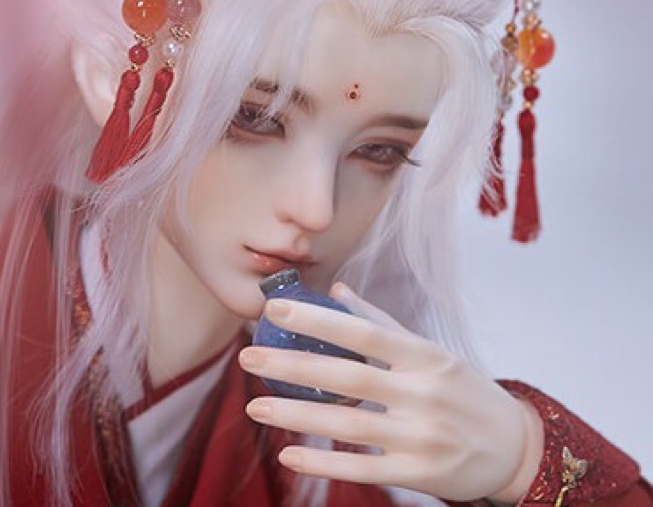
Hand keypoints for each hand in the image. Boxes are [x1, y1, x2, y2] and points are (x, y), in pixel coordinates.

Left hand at [239, 284, 543, 502]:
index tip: (276, 308)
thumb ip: (381, 321)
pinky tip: (290, 456)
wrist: (513, 447)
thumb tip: (337, 290)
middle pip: (349, 377)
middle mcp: (422, 393)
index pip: (364, 332)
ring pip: (349, 425)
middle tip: (249, 356)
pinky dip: (325, 463)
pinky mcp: (418, 474)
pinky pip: (363, 468)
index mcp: (424, 355)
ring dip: (297, 416)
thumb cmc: (462, 389)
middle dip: (294, 366)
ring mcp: (422, 436)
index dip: (318, 319)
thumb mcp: (429, 351)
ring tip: (256, 405)